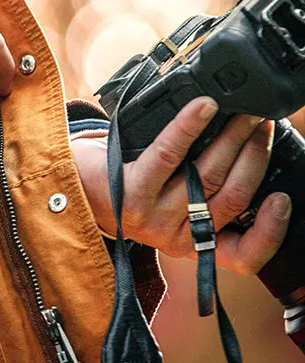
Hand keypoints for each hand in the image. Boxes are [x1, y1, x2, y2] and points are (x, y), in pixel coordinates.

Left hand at [71, 97, 291, 275]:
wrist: (78, 188)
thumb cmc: (136, 189)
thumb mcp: (176, 204)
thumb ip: (209, 194)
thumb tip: (252, 154)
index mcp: (195, 244)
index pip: (242, 256)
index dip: (270, 231)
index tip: (283, 200)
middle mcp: (175, 237)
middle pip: (231, 197)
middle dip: (254, 156)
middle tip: (263, 123)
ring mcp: (152, 216)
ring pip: (207, 174)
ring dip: (232, 137)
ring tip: (243, 112)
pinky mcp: (130, 190)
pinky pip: (169, 153)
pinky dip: (191, 126)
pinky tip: (204, 106)